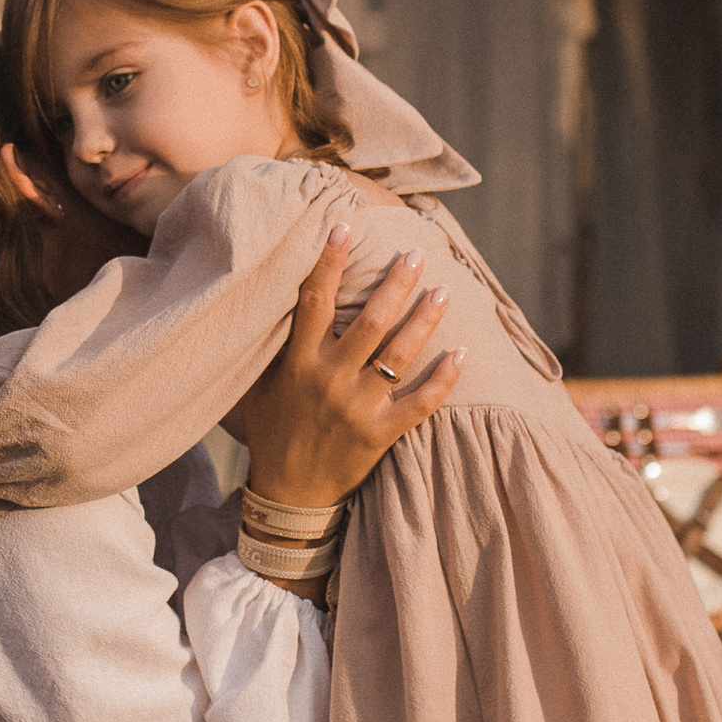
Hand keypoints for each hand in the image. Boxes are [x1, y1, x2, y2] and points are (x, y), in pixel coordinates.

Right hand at [234, 234, 459, 509]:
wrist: (288, 495)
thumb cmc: (272, 432)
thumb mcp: (259, 386)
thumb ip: (273, 347)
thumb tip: (276, 299)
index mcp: (298, 364)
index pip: (314, 301)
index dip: (328, 261)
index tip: (344, 227)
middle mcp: (329, 381)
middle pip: (370, 321)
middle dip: (396, 283)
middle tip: (416, 255)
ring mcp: (357, 409)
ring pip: (399, 354)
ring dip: (424, 318)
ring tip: (444, 290)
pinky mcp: (380, 435)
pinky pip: (420, 402)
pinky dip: (444, 378)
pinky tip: (462, 352)